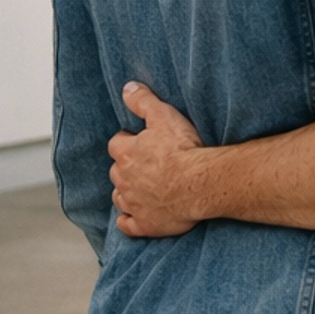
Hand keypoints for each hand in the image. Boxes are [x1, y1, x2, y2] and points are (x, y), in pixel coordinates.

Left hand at [109, 83, 208, 237]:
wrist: (197, 183)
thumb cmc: (182, 149)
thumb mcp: (163, 115)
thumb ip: (143, 101)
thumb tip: (127, 88)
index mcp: (126, 153)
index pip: (117, 144)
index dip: (127, 141)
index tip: (137, 140)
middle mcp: (123, 180)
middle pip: (117, 172)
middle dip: (126, 168)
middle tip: (143, 164)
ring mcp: (133, 204)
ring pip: (119, 198)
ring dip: (126, 193)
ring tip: (140, 189)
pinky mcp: (145, 224)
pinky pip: (128, 225)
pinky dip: (128, 221)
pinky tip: (133, 218)